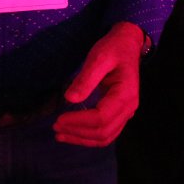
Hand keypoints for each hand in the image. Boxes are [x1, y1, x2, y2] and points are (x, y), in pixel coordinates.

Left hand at [52, 21, 145, 146]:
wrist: (127, 45)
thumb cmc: (113, 49)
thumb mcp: (99, 57)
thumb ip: (86, 79)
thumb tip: (69, 99)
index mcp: (125, 95)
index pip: (101, 117)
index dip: (79, 121)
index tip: (59, 119)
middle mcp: (129, 108)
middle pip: (103, 132)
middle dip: (78, 132)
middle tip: (55, 127)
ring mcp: (126, 113)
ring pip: (105, 136)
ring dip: (82, 139)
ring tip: (60, 135)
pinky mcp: (120, 113)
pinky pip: (106, 131)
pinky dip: (89, 136)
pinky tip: (74, 133)